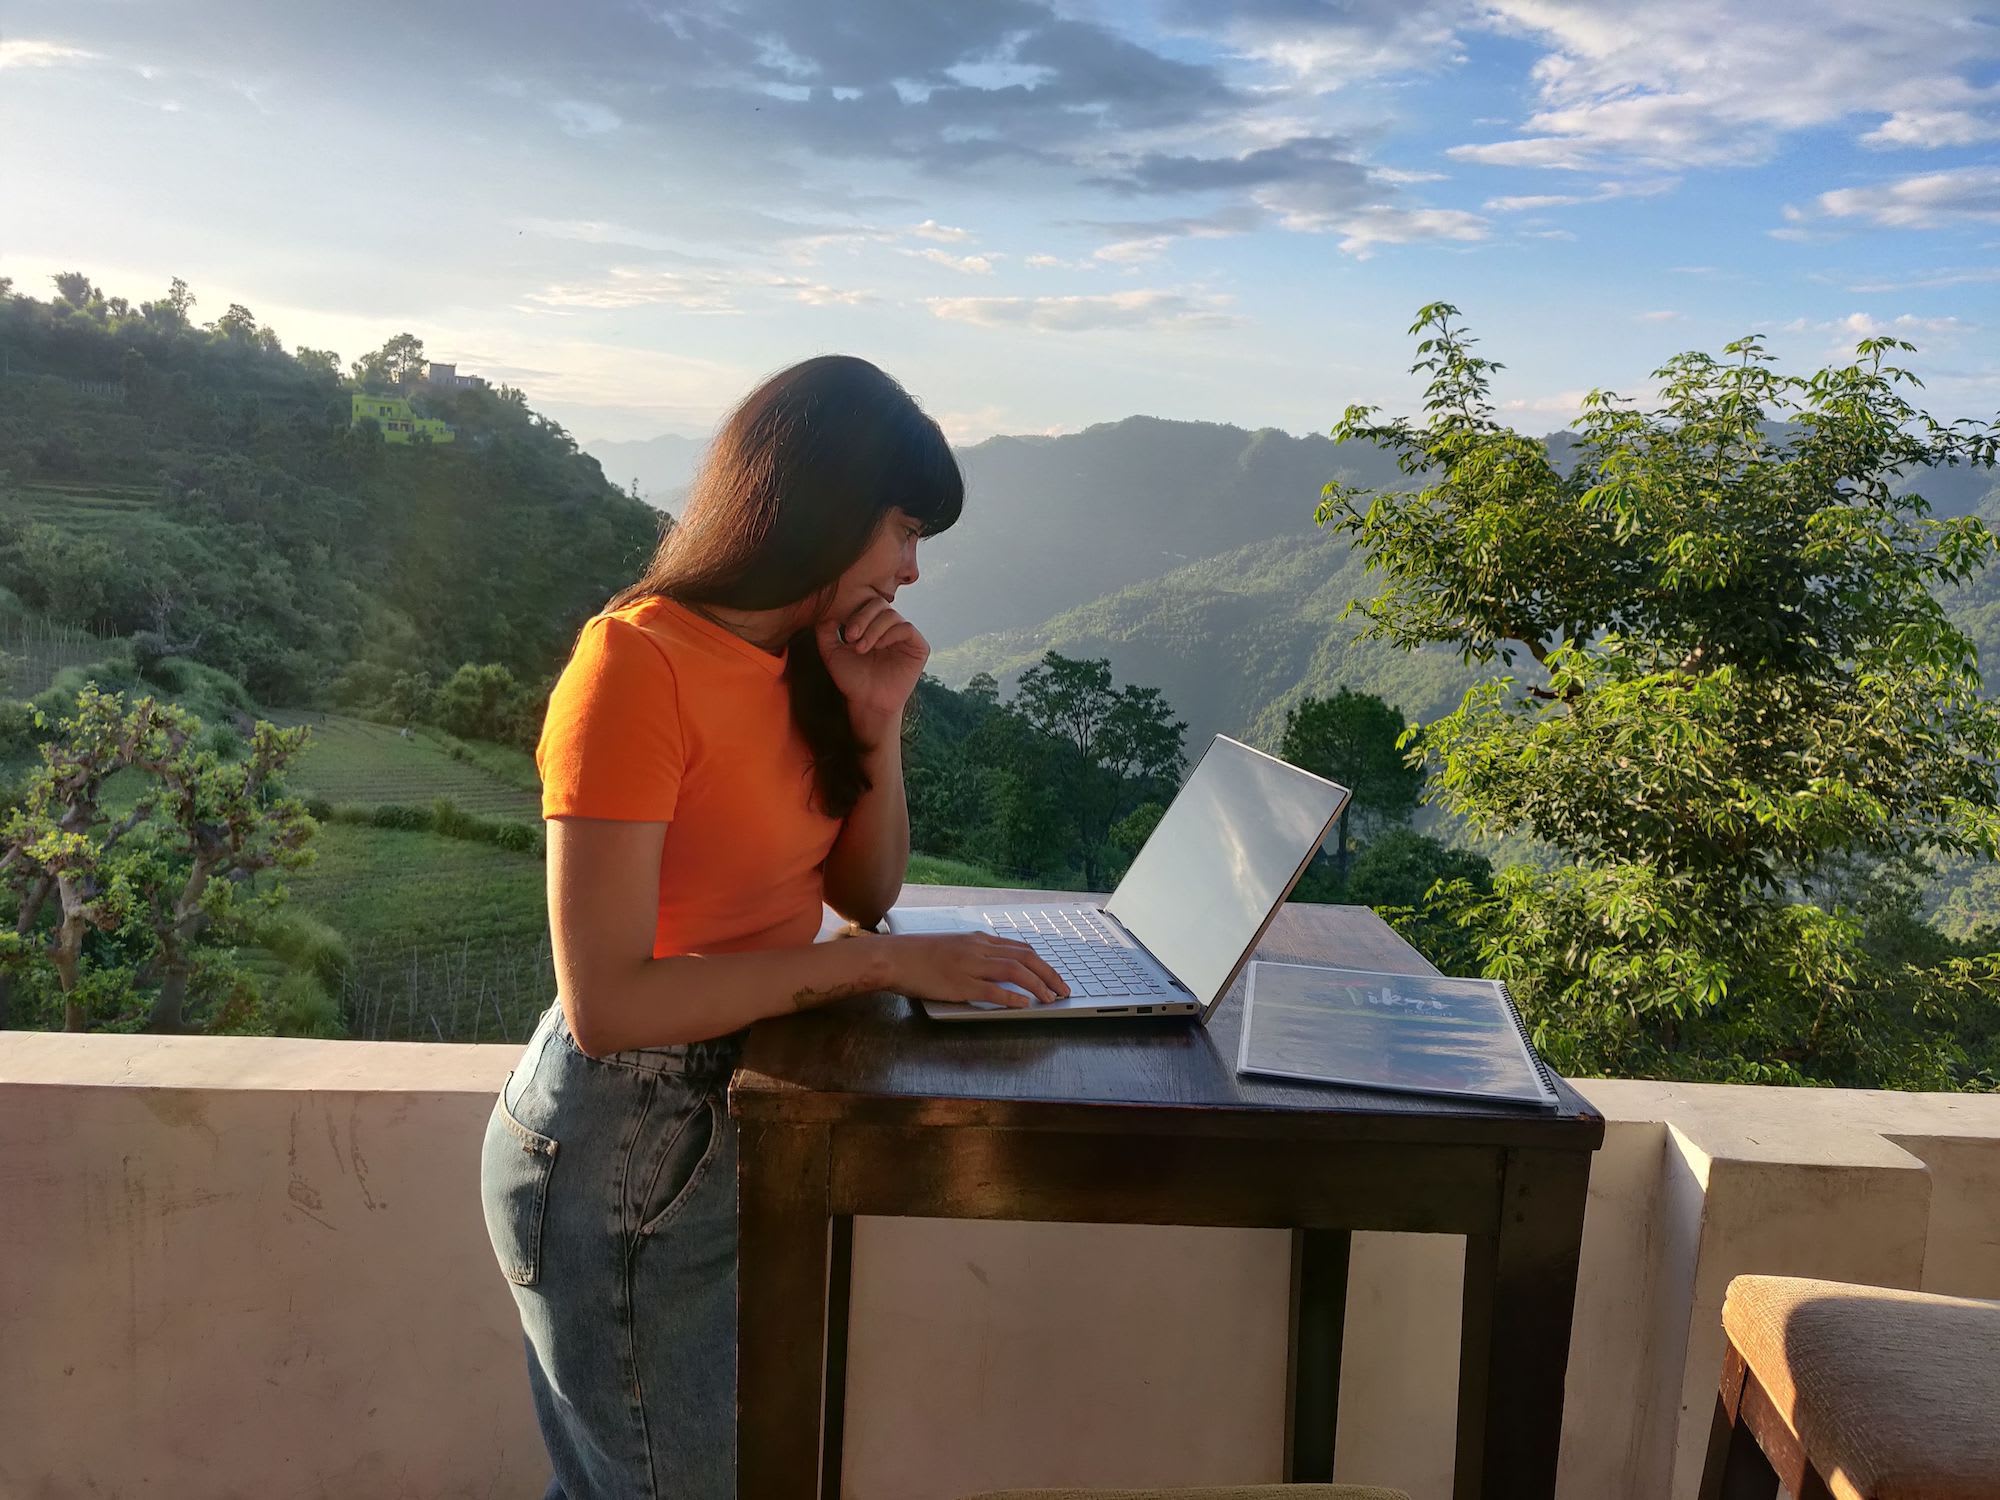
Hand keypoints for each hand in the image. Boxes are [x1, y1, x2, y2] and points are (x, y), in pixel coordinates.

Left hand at [817, 596, 927, 738]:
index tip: (844, 634)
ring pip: (892, 615)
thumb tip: (826, 609)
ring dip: (874, 629)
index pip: (867, 603)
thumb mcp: (832, 652)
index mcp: (873, 625)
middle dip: (863, 618)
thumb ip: (826, 630)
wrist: (867, 703)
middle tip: (851, 638)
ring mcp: (905, 636)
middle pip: (880, 604)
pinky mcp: (919, 647)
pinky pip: (907, 629)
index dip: (854, 613)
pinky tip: (878, 647)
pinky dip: (890, 634)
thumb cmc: (852, 679)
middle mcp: (891, 627)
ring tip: (862, 648)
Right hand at [889, 933, 1071, 1007]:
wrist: (894, 957)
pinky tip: (1024, 1005)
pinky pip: (992, 991)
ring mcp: (969, 966)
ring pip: (1014, 972)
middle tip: (1063, 990)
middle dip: (1049, 974)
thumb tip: (999, 968)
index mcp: (979, 940)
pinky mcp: (959, 984)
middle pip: (1025, 958)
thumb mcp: (954, 946)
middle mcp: (979, 949)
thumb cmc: (920, 954)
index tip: (1055, 976)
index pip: (1021, 949)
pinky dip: (1011, 997)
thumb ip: (977, 953)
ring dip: (1037, 985)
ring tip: (1050, 998)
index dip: (1043, 964)